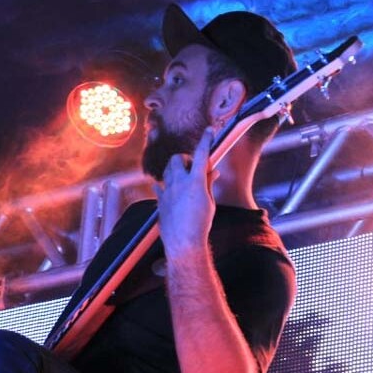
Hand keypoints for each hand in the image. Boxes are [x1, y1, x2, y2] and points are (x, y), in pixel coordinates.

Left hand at [154, 127, 217, 257]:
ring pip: (167, 170)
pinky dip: (165, 185)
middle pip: (177, 158)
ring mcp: (167, 191)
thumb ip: (208, 184)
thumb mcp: (209, 202)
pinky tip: (171, 191)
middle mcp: (179, 182)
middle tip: (193, 168)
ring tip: (184, 180)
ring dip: (175, 170)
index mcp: (196, 182)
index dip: (206, 140)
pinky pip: (159, 187)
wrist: (183, 241)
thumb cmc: (201, 223)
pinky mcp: (160, 200)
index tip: (209, 130)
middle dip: (185, 159)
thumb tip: (212, 171)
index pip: (202, 155)